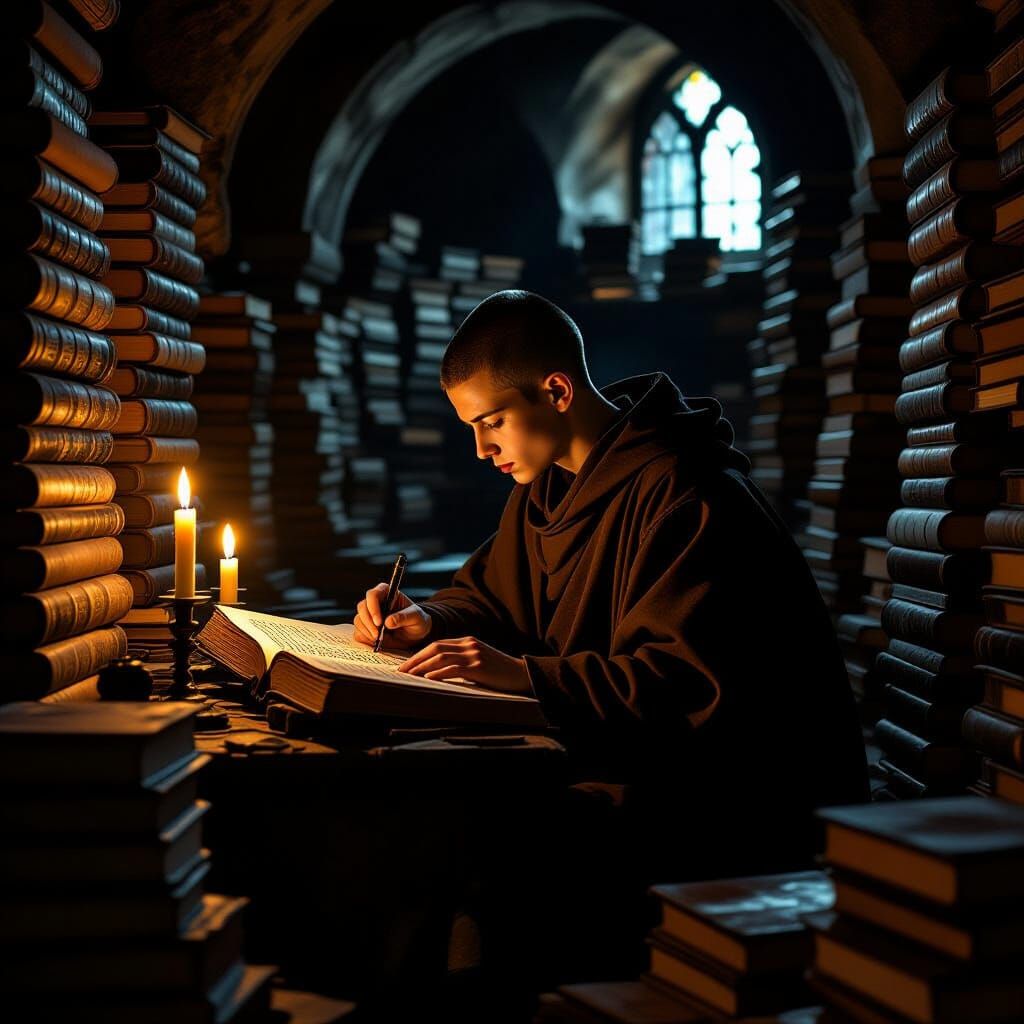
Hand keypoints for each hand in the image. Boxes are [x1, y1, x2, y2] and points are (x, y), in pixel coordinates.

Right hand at [353, 584, 431, 647]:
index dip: (373, 607)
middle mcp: (375, 602)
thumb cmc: (417, 621)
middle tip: (377, 635)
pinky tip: (376, 642)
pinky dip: (365, 639)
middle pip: (362, 607)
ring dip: (367, 632)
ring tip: (379, 639)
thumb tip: (388, 621)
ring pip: (358, 620)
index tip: (379, 622)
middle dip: (368, 622)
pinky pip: (358, 633)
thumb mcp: (416, 617)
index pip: (373, 594)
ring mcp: (369, 615)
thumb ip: (404, 617)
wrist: (416, 635)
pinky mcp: (366, 628)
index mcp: (387, 593)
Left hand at [397, 636, 532, 693]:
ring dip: (422, 667)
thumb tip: (438, 672)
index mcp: (468, 641)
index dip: (420, 654)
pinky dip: (437, 673)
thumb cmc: (500, 673)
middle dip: (416, 659)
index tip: (407, 665)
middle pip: (435, 648)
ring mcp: (474, 654)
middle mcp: (469, 644)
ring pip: (440, 657)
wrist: (523, 675)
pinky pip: (452, 668)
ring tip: (410, 676)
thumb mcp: (479, 662)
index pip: (437, 644)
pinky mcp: (478, 667)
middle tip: (401, 670)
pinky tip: (427, 679)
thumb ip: (462, 661)